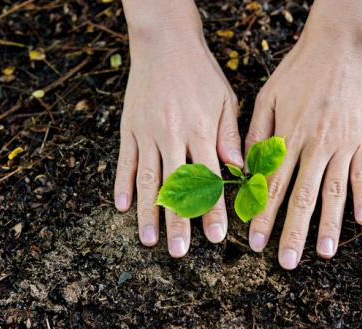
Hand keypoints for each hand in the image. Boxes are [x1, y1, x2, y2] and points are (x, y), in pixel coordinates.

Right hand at [114, 3, 241, 257]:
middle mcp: (171, 135)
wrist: (164, 43)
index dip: (210, 209)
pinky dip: (122, 185)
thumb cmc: (200, 73)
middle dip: (177, 222)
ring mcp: (146, 133)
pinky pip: (125, 161)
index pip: (207, 179)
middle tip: (178, 252)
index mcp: (198, 131)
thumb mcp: (224, 101)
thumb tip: (239, 171)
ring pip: (147, 180)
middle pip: (175, 187)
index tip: (214, 237)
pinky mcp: (128, 128)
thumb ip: (229, 137)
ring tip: (148, 240)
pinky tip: (122, 207)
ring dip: (147, 213)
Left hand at [245, 1, 361, 268]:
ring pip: (334, 191)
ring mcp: (342, 144)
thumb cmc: (297, 72)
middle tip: (286, 262)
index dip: (263, 216)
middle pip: (302, 197)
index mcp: (287, 136)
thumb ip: (256, 134)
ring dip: (329, 225)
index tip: (256, 243)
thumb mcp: (267, 97)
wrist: (339, 47)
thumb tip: (244, 169)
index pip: (271, 186)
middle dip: (292, 232)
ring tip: (325, 254)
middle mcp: (314, 145)